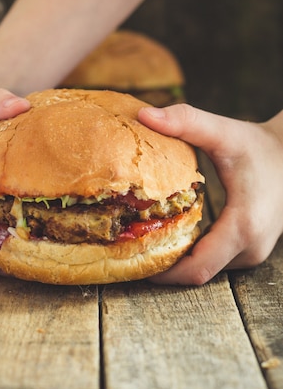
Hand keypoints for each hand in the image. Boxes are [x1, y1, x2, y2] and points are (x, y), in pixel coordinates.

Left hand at [138, 104, 282, 284]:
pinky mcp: (251, 247)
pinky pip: (216, 260)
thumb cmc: (261, 145)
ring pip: (207, 269)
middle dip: (162, 266)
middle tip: (127, 251)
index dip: (161, 272)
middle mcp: (251, 248)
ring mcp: (254, 252)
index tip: (129, 260)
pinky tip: (169, 236)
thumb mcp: (223, 132)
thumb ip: (186, 122)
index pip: (196, 269)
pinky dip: (191, 253)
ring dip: (176, 261)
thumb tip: (144, 114)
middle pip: (198, 274)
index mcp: (243, 227)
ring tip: (142, 243)